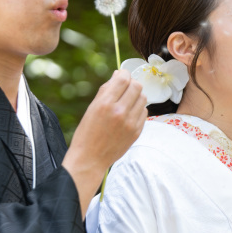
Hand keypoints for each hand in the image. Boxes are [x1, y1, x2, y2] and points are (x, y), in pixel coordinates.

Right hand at [62, 70, 146, 213]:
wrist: (90, 159)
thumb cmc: (87, 132)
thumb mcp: (92, 108)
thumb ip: (106, 90)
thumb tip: (119, 74)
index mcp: (105, 104)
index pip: (124, 78)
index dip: (124, 74)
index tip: (122, 76)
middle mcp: (120, 112)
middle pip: (137, 86)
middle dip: (131, 84)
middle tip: (125, 89)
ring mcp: (130, 123)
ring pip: (143, 98)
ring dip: (136, 97)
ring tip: (126, 102)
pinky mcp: (137, 132)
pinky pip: (144, 112)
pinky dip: (138, 109)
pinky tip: (128, 114)